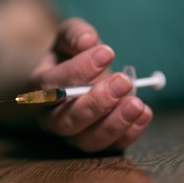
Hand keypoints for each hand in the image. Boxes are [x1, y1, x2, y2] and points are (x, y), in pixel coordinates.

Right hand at [29, 18, 152, 151]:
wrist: (77, 77)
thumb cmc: (71, 56)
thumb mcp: (69, 37)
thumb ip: (74, 34)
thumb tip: (87, 40)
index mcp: (39, 89)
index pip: (51, 86)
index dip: (78, 71)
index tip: (106, 52)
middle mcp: (50, 117)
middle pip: (65, 121)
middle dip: (96, 103)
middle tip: (123, 81)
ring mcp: (71, 135)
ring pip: (86, 140)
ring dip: (114, 124)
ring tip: (137, 103)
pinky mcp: (94, 142)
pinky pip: (109, 148)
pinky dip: (128, 134)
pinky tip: (144, 113)